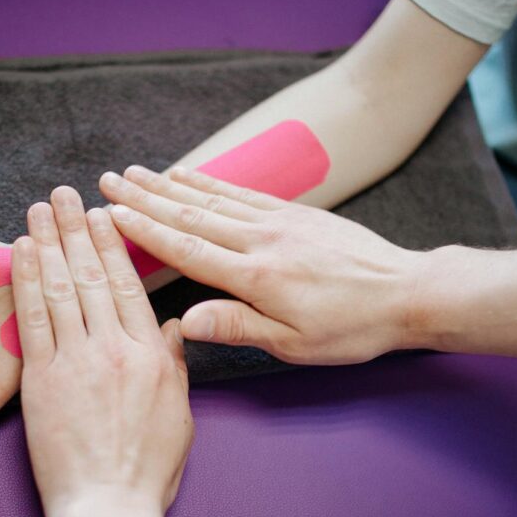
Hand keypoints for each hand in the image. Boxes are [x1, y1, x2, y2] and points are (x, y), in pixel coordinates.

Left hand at [12, 187, 192, 516]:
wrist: (109, 508)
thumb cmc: (148, 470)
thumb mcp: (180, 414)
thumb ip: (176, 364)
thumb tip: (177, 326)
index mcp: (152, 355)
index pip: (128, 285)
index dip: (112, 244)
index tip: (102, 215)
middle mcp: (114, 348)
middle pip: (91, 275)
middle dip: (76, 229)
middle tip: (65, 194)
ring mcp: (75, 361)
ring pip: (60, 288)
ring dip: (47, 241)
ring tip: (39, 208)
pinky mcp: (40, 381)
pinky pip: (32, 319)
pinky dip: (26, 281)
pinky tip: (21, 252)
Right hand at [97, 164, 425, 364]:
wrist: (406, 292)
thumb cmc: (352, 328)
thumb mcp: (295, 344)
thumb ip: (238, 327)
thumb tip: (185, 321)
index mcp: (256, 277)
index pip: (187, 249)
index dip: (145, 231)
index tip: (112, 214)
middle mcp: (261, 240)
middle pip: (191, 215)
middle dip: (145, 198)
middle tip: (109, 181)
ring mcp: (279, 221)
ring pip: (213, 199)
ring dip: (170, 185)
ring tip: (137, 172)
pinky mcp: (295, 213)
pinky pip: (243, 192)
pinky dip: (212, 182)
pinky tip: (190, 175)